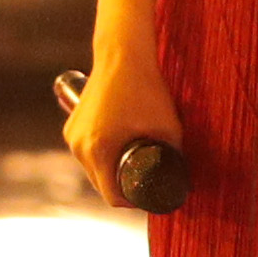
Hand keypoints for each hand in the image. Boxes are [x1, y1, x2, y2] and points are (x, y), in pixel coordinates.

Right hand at [63, 38, 184, 210]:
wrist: (123, 55)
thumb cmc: (145, 88)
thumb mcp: (168, 127)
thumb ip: (177, 156)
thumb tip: (185, 179)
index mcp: (99, 150)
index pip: (112, 196)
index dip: (133, 201)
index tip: (149, 196)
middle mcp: (79, 146)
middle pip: (101, 185)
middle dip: (123, 187)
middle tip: (146, 181)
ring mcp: (72, 135)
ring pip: (92, 170)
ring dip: (111, 172)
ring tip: (132, 165)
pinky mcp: (72, 126)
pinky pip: (86, 154)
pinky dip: (101, 158)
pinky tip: (117, 152)